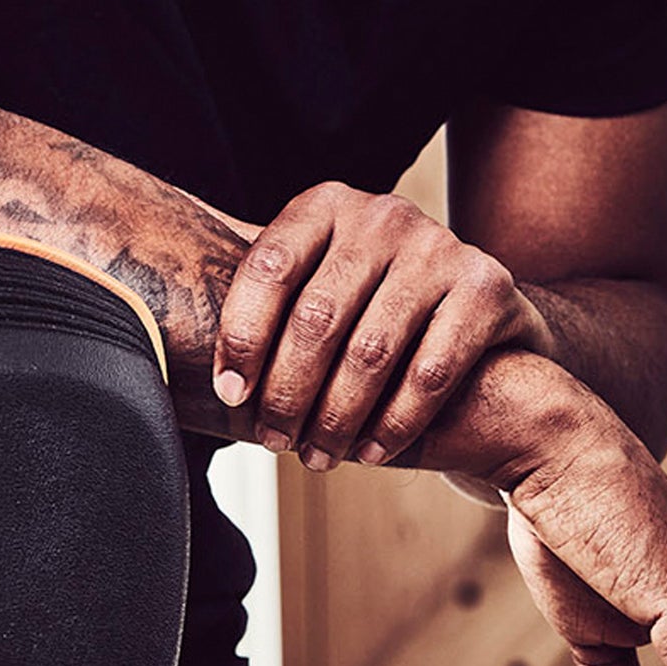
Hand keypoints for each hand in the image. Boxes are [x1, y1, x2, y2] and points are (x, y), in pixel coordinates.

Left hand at [211, 182, 554, 469]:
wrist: (481, 316)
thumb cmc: (369, 314)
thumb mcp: (315, 291)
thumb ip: (264, 308)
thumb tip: (178, 360)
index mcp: (325, 207)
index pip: (267, 269)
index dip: (242, 338)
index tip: (229, 396)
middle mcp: (382, 215)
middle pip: (317, 318)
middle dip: (288, 393)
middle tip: (273, 442)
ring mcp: (439, 246)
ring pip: (371, 352)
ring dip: (337, 419)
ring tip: (318, 458)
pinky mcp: (488, 287)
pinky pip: (430, 371)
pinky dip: (395, 423)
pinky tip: (372, 453)